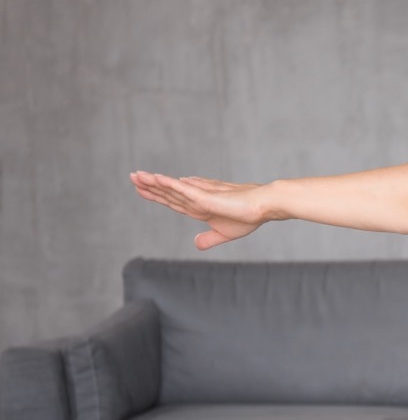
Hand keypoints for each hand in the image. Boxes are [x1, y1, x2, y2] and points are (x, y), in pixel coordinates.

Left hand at [130, 172, 269, 249]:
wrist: (264, 208)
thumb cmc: (249, 217)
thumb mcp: (225, 233)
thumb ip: (209, 238)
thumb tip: (195, 244)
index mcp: (200, 208)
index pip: (173, 201)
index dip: (157, 195)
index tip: (142, 189)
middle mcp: (197, 199)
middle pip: (168, 192)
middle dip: (149, 186)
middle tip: (132, 176)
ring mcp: (200, 195)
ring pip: (171, 188)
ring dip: (153, 182)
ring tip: (136, 175)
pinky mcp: (205, 195)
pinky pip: (182, 189)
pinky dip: (167, 183)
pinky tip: (155, 178)